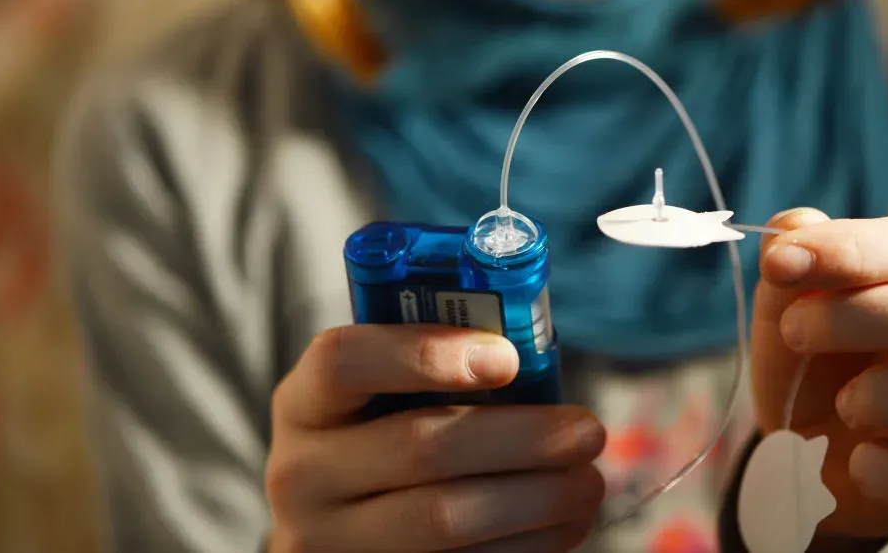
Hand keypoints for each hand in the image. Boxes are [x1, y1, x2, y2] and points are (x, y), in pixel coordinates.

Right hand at [265, 324, 605, 552]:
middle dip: (521, 438)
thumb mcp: (381, 397)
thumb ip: (434, 369)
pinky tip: (563, 525)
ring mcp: (328, 541)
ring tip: (587, 481)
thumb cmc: (382, 438)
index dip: (426, 353)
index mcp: (305, 403)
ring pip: (444, 519)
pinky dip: (525, 546)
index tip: (506, 358)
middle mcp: (300, 474)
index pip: (345, 361)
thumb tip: (532, 360)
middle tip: (586, 430)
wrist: (338, 526)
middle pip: (418, 447)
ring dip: (536, 500)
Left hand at [751, 208, 887, 538]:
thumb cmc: (810, 356)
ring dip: (879, 396)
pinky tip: (857, 458)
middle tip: (793, 332)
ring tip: (842, 403)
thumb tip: (794, 225)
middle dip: (851, 318)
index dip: (853, 249)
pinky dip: (884, 469)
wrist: (803, 450)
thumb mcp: (785, 301)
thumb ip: (789, 256)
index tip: (779, 266)